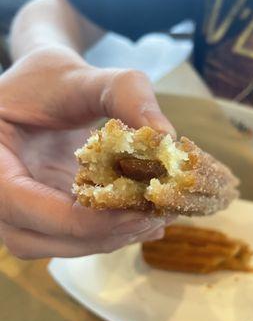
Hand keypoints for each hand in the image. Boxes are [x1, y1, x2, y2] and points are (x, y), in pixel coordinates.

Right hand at [0, 46, 175, 258]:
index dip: (77, 218)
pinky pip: (70, 236)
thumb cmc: (52, 80)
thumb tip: (166, 137)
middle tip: (152, 218)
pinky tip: (143, 219)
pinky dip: (107, 233)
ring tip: (154, 220)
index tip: (134, 211)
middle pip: (36, 237)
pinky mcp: (44, 210)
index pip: (19, 202)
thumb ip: (124, 95)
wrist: (42, 89)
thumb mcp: (84, 76)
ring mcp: (19, 205)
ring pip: (56, 244)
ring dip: (107, 240)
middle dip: (99, 235)